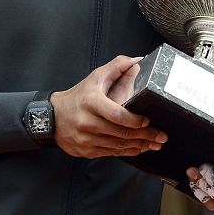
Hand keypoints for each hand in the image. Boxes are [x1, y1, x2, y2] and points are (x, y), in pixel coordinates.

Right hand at [51, 55, 166, 157]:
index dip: (135, 120)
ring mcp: (86, 139)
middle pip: (121, 133)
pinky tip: (138, 148)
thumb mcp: (95, 77)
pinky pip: (111, 153)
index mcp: (91, 102)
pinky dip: (127, 152)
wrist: (53, 117)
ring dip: (139, 146)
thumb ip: (117, 67)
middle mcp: (87, 122)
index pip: (117, 115)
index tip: (148, 121)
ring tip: (154, 144)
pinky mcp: (86, 151)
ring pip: (118, 146)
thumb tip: (137, 60)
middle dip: (145, 136)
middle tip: (161, 136)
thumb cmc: (78, 97)